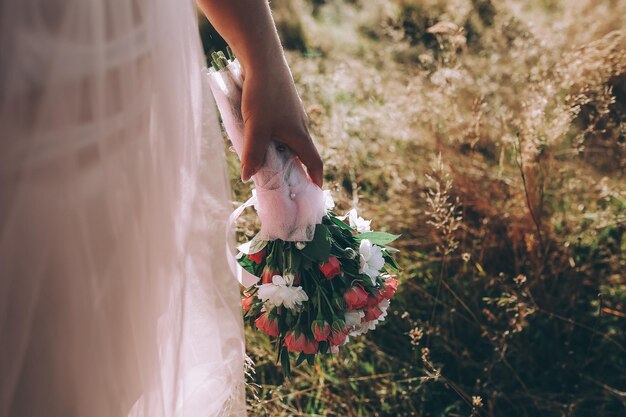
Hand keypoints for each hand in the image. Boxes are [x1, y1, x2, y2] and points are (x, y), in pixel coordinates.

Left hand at [240, 62, 322, 186]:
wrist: (262, 59)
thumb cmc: (263, 94)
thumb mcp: (256, 127)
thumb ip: (252, 153)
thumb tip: (248, 178)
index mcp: (300, 135)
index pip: (314, 162)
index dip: (315, 179)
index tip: (314, 192)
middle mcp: (300, 126)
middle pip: (300, 153)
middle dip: (293, 170)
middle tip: (281, 183)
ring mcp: (292, 114)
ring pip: (288, 140)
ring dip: (278, 153)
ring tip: (261, 160)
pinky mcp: (282, 104)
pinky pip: (280, 128)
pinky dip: (271, 137)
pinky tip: (253, 134)